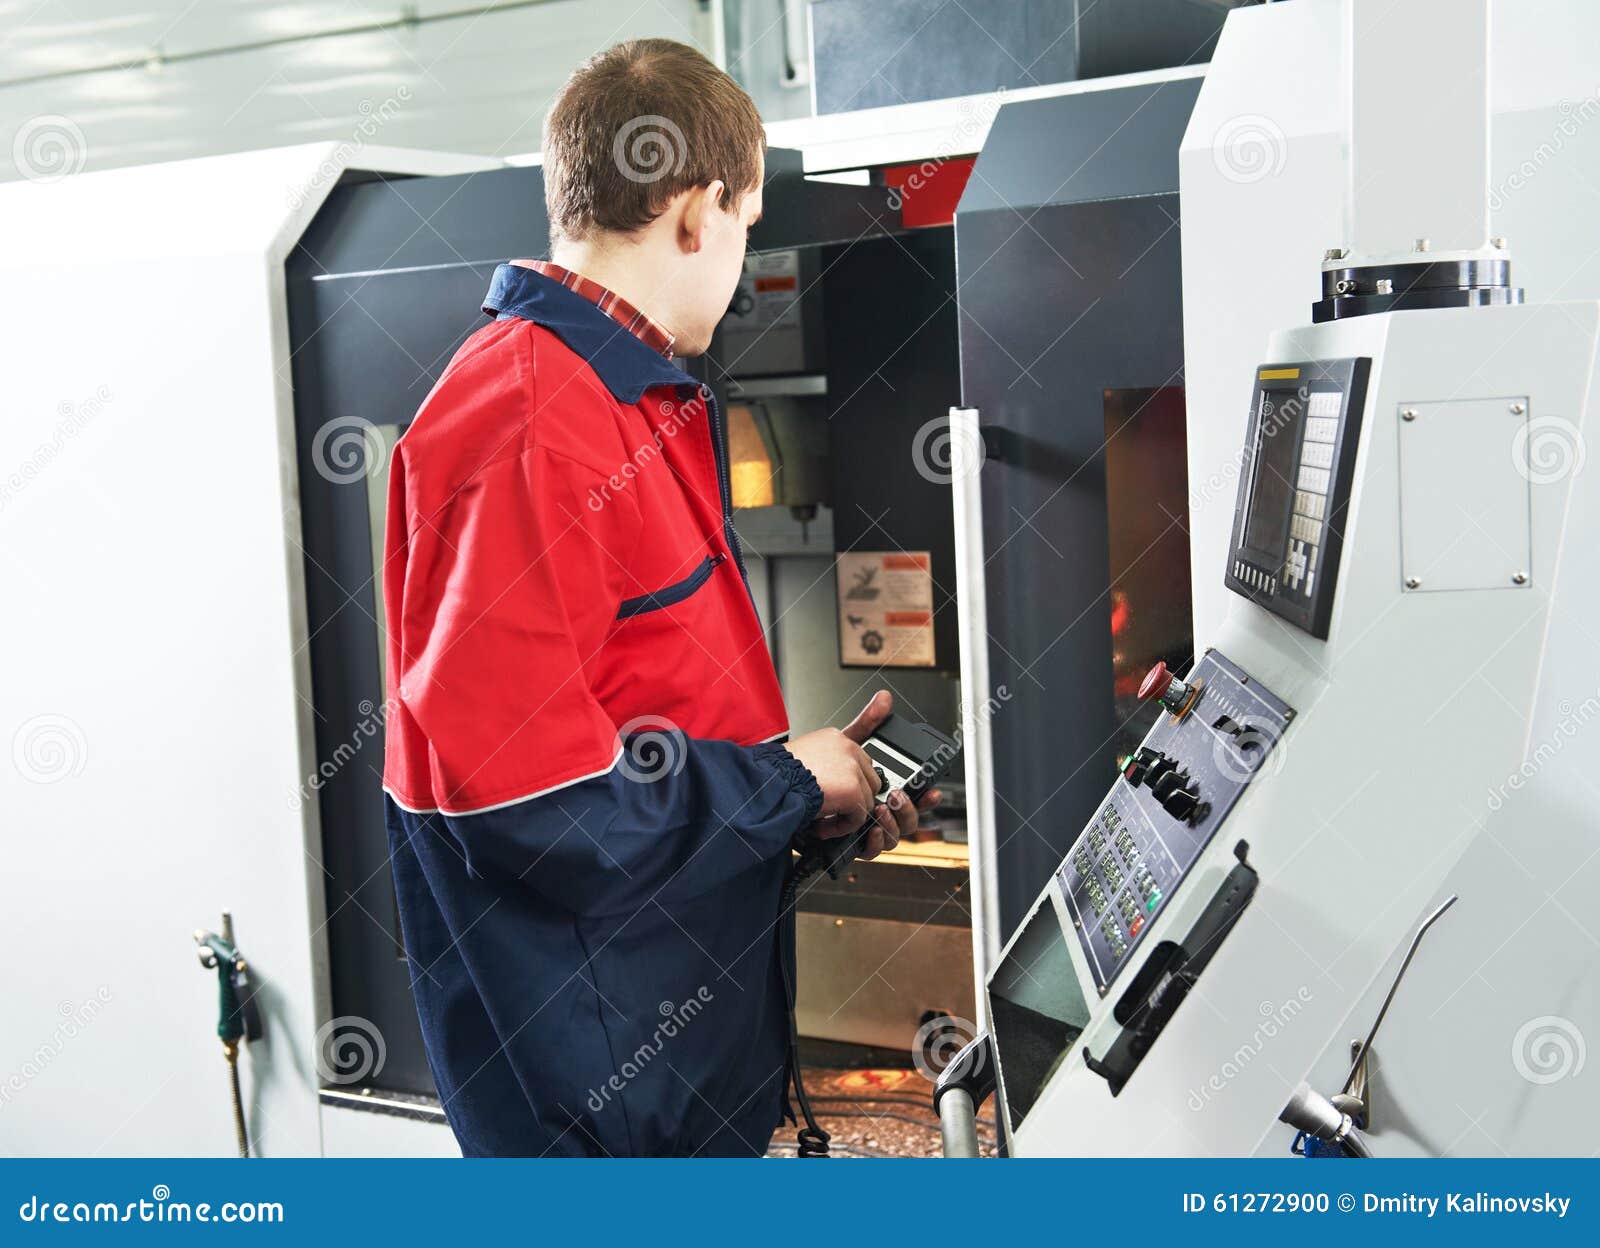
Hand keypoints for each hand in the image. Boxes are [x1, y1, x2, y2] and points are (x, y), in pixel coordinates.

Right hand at [784, 725, 877, 830]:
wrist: (769, 783)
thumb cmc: (775, 774)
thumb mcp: (801, 759)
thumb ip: (822, 765)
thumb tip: (831, 783)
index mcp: (834, 738)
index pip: (858, 760)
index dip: (849, 783)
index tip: (837, 797)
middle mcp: (847, 748)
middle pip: (869, 779)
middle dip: (853, 799)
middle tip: (832, 811)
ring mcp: (852, 768)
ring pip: (866, 799)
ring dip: (846, 815)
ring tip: (823, 822)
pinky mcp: (853, 790)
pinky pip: (858, 816)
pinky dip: (842, 827)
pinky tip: (822, 827)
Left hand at [792, 691, 942, 857]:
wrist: (787, 789)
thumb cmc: (817, 771)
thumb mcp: (845, 746)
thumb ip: (867, 724)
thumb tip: (884, 698)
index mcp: (882, 791)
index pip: (914, 797)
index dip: (928, 796)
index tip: (932, 790)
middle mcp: (877, 812)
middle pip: (909, 819)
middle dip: (909, 809)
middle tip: (897, 796)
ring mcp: (866, 829)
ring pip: (895, 837)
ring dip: (894, 824)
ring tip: (880, 809)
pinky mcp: (851, 844)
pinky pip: (872, 852)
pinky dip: (875, 842)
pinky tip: (870, 830)